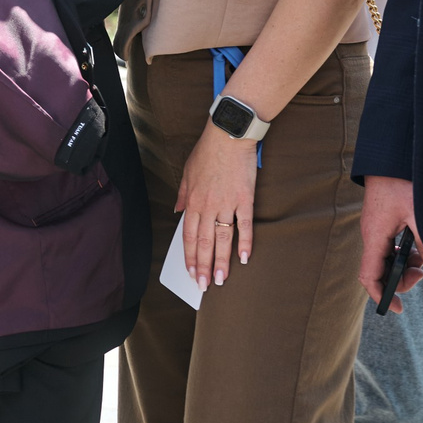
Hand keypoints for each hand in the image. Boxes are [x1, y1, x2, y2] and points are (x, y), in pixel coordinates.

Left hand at [175, 122, 259, 288]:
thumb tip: (177, 212)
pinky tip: (244, 258)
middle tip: (204, 286)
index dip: (189, 257)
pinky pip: (244, 225)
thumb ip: (182, 194)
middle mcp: (208, 206)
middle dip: (203, 266)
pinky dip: (245, 242)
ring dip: (221, 261)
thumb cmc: (207, 152)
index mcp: (192, 201)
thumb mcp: (187, 172)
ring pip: (222, 239)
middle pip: (204, 242)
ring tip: (220, 280)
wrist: (228, 136)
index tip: (190, 272)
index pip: (189, 236)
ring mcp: (227, 203)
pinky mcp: (244, 199)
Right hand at [357, 176, 422, 311]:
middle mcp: (372, 236)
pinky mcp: (383, 222)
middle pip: (379, 270)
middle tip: (421, 273)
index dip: (381, 295)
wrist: (390, 158)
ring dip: (405, 263)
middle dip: (400, 278)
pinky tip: (420, 244)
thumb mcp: (418, 212)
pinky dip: (405, 251)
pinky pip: (390, 246)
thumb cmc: (400, 182)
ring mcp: (377, 229)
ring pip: (387, 258)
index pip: (369, 276)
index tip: (397, 308)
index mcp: (375, 237)